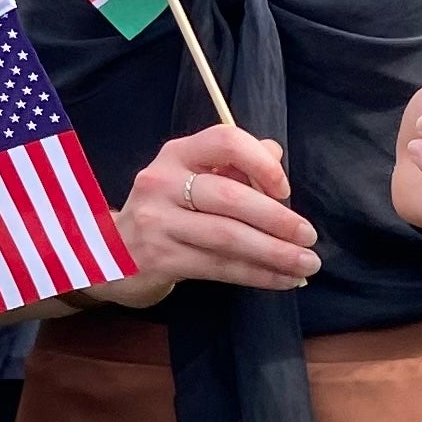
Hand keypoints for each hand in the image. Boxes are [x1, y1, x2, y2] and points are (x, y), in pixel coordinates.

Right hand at [116, 125, 319, 294]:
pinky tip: (283, 280)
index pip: (225, 141)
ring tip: (306, 264)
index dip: (261, 162)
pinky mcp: (160, 259)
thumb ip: (233, 165)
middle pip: (229, 196)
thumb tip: (275, 153)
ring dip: (273, 252)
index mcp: (178, 154)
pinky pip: (219, 266)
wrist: (112, 251)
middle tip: (309, 236)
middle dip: (276, 218)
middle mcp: (163, 182)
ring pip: (226, 237)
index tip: (284, 189)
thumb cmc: (168, 209)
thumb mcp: (192, 177)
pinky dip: (257, 274)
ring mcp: (158, 222)